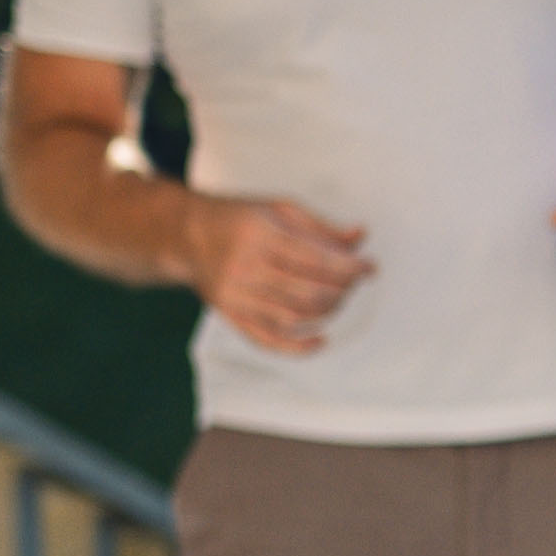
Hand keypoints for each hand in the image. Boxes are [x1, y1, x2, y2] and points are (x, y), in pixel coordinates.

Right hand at [181, 192, 374, 353]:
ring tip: (338, 297)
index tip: (370, 268)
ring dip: (327, 312)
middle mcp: (245, 266)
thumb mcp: (279, 208)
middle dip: (343, 289)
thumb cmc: (241, 218)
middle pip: (309, 291)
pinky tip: (321, 340)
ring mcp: (235, 294)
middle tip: (353, 281)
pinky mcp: (229, 313)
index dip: (351, 267)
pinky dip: (298, 347)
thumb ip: (322, 227)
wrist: (185, 234)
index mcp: (260, 234)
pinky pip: (267, 339)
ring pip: (294, 316)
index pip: (317, 259)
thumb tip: (361, 237)